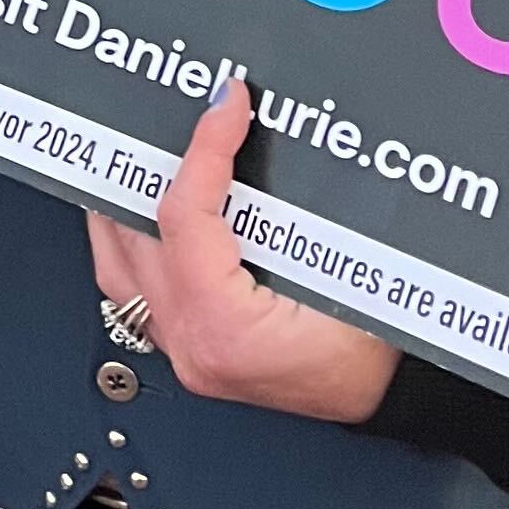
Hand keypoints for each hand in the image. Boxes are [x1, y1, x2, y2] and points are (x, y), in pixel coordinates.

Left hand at [84, 82, 397, 424]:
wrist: (390, 404)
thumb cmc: (378, 356)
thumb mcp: (349, 270)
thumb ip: (305, 203)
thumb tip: (261, 130)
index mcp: (223, 328)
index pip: (185, 215)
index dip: (204, 148)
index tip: (226, 104)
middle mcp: (191, 344)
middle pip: (131, 237)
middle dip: (146, 169)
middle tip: (166, 119)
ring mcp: (185, 353)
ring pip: (118, 267)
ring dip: (124, 209)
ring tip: (140, 155)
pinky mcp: (191, 352)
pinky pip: (136, 291)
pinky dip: (136, 244)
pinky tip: (146, 212)